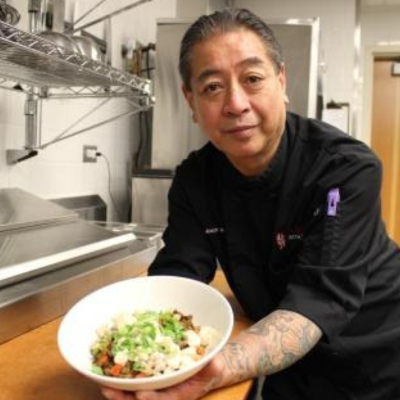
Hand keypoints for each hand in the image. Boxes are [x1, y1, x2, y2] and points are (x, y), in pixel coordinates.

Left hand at [101, 357, 223, 399]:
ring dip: (115, 386)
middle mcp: (158, 390)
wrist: (197, 365)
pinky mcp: (142, 370)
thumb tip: (215, 361)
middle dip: (123, 397)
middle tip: (110, 392)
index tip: (142, 395)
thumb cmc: (204, 369)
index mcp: (173, 394)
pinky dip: (116, 371)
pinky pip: (128, 373)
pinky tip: (104, 364)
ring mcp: (148, 381)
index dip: (151, 399)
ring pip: (128, 389)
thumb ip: (212, 367)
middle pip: (137, 398)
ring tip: (100, 380)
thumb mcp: (211, 368)